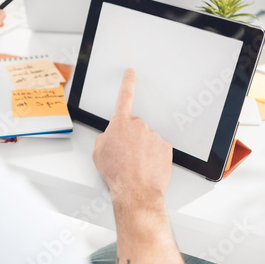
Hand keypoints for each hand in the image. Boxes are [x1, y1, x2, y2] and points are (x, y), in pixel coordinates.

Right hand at [92, 69, 172, 207]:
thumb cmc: (117, 173)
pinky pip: (157, 148)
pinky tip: (146, 166)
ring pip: (146, 138)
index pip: (124, 96)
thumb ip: (104, 137)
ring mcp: (154, 136)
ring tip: (135, 164)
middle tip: (125, 154)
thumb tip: (110, 137)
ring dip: (141, 148)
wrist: (135, 190)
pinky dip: (152, 155)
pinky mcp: (166, 147)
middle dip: (130, 137)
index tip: (130, 73)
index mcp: (120, 124)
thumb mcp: (98, 153)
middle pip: (134, 126)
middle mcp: (139, 126)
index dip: (127, 82)